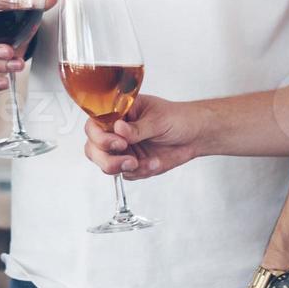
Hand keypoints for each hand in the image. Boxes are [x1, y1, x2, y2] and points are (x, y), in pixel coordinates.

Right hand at [82, 93, 211, 179]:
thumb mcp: (158, 119)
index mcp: (119, 113)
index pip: (95, 123)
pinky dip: (141, 172)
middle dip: (106, 158)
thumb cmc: (177, 118)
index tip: (119, 142)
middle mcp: (115, 131)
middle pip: (93, 147)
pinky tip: (155, 162)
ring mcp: (123, 149)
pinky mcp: (132, 164)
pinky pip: (127, 175)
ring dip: (123, 167)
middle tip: (128, 159)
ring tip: (143, 163)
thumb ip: (138, 128)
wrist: (195, 136)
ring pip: (106, 164)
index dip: (100, 135)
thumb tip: (119, 129)